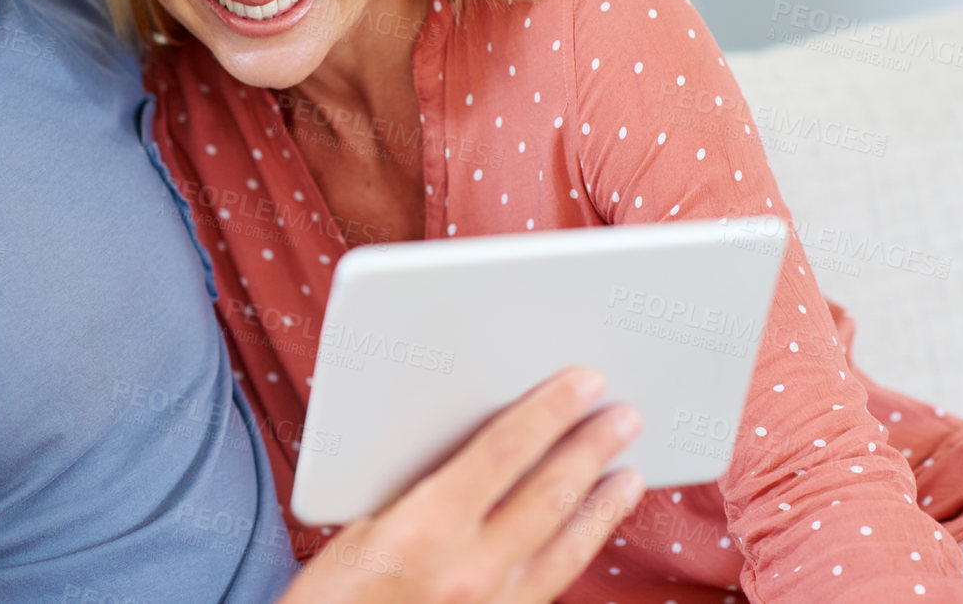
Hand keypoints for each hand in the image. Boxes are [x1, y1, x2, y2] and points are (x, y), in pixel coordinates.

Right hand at [277, 367, 643, 603]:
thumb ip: (422, 479)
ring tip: (629, 470)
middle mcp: (468, 571)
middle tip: (625, 415)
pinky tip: (593, 524)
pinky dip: (582, 544)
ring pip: (568, 546)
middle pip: (549, 495)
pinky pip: (556, 580)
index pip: (502, 452)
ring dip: (604, 503)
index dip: (549, 411)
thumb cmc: (333, 590)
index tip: (583, 380)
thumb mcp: (360, 522)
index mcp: (423, 530)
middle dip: (591, 448)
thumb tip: (485, 433)